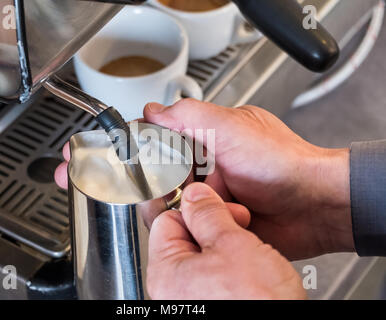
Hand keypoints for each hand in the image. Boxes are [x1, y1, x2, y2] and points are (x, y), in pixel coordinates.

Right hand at [144, 99, 353, 259]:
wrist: (316, 205)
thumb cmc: (283, 162)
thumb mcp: (231, 128)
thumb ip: (188, 115)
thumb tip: (153, 109)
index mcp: (208, 141)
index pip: (162, 145)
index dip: (150, 157)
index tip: (144, 166)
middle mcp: (207, 170)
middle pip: (163, 182)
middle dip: (168, 190)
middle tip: (183, 190)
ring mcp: (213, 198)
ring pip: (175, 209)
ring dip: (189, 210)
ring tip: (213, 203)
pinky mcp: (220, 223)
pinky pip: (193, 230)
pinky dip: (202, 227)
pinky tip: (225, 218)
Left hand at [148, 182, 305, 299]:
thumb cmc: (256, 303)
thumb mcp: (232, 244)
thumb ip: (208, 213)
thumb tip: (195, 195)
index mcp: (165, 272)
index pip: (168, 220)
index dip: (196, 209)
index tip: (218, 208)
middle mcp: (172, 290)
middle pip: (187, 239)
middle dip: (216, 229)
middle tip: (240, 228)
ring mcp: (191, 301)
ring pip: (205, 258)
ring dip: (228, 248)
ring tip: (250, 254)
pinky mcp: (211, 305)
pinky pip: (216, 277)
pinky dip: (233, 268)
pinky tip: (251, 272)